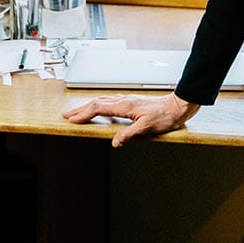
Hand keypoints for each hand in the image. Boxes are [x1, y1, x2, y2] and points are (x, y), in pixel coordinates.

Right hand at [62, 93, 200, 147]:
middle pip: (96, 103)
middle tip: (67, 115)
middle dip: (80, 109)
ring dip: (88, 106)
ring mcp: (126, 100)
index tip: (72, 119)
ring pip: (102, 101)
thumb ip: (129, 134)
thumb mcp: (147, 128)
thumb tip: (115, 142)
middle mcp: (123, 100)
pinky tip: (98, 109)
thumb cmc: (164, 116)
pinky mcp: (130, 102)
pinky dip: (98, 105)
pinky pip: (109, 102)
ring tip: (77, 112)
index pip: (98, 108)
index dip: (84, 114)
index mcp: (125, 106)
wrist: (176, 107)